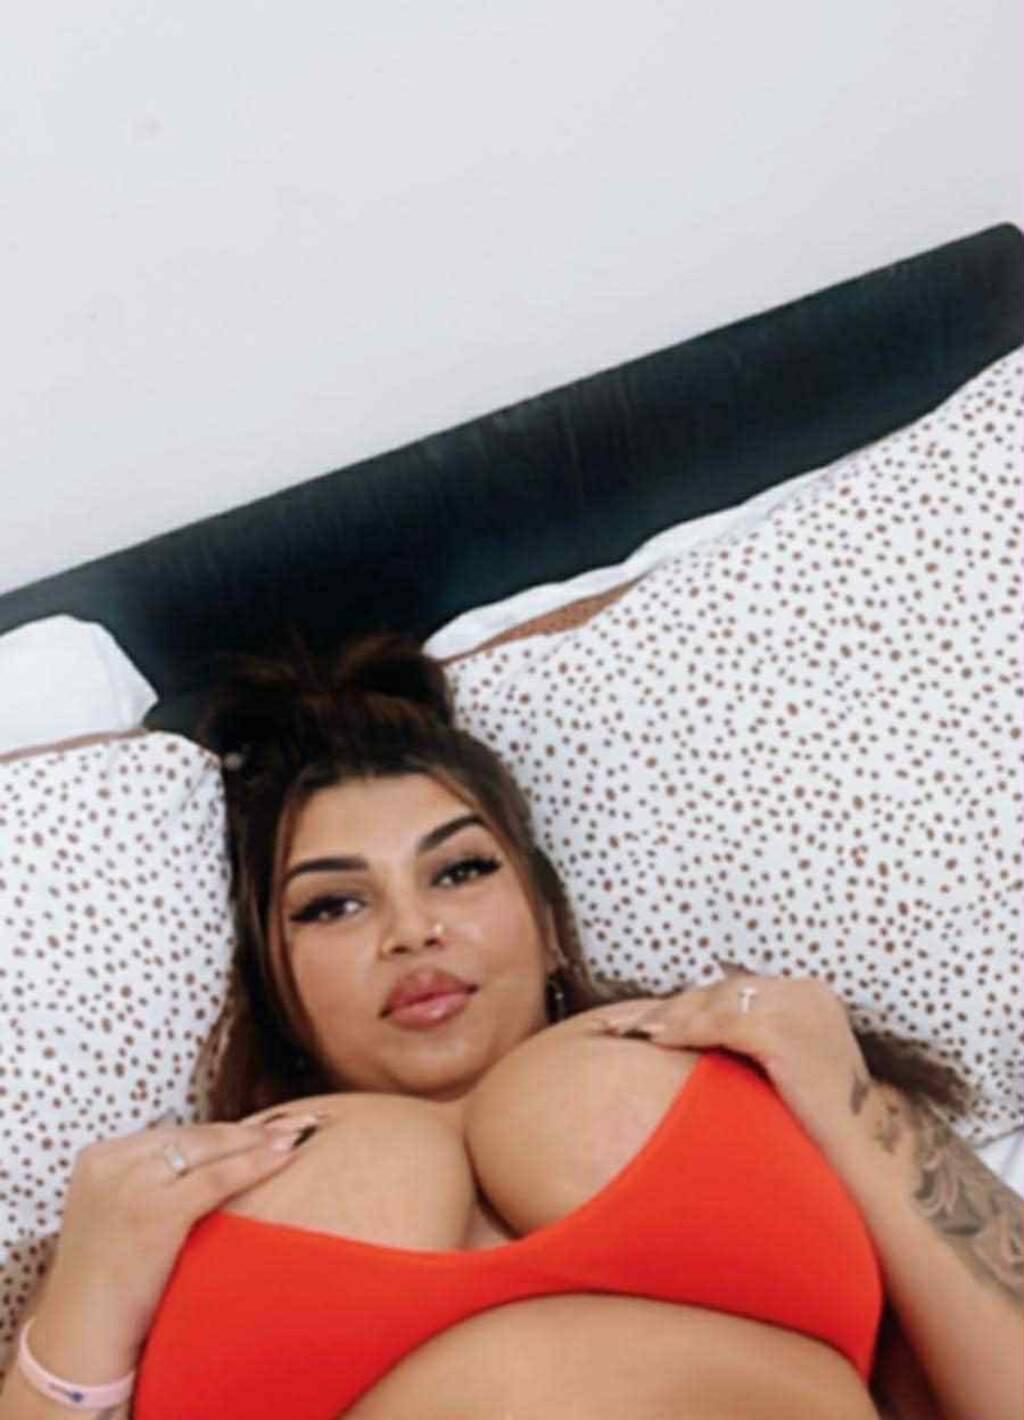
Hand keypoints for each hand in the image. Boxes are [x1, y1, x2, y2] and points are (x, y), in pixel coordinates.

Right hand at [34, 1108, 320, 1368]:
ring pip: (210, 1150)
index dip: (224, 1131)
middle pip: (194, 1137)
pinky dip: (255, 1164)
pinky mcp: (154, 1211)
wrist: (82, 1333)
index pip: (175, 1134)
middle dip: (246, 1130)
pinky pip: (217, 1178)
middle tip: (292, 1123)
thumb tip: (218, 1157)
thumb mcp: (117, 1210)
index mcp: (101, 1157)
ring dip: (257, 1141)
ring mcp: (131, 1183)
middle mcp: (114, 1162)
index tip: (263, 1124)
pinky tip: (284, 1156)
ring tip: (296, 1135)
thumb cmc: (108, 1278)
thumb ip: (151, 1180)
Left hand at [594, 963, 871, 1153]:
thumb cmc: (820, 1123)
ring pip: (716, 1003)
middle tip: (624, 1022)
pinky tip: (657, 1041)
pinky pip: (722, 1025)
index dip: (688, 1002)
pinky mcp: (785, 1032)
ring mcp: (798, 1008)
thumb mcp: (793, 1066)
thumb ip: (757, 1040)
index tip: (647, 1016)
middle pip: (721, 990)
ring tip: (632, 1031)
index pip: (735, 989)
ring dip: (670, 1017)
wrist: (860, 1157)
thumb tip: (703, 1033)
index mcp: (809, 995)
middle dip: (671, 1007)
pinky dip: (686, 1031)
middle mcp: (806, 992)